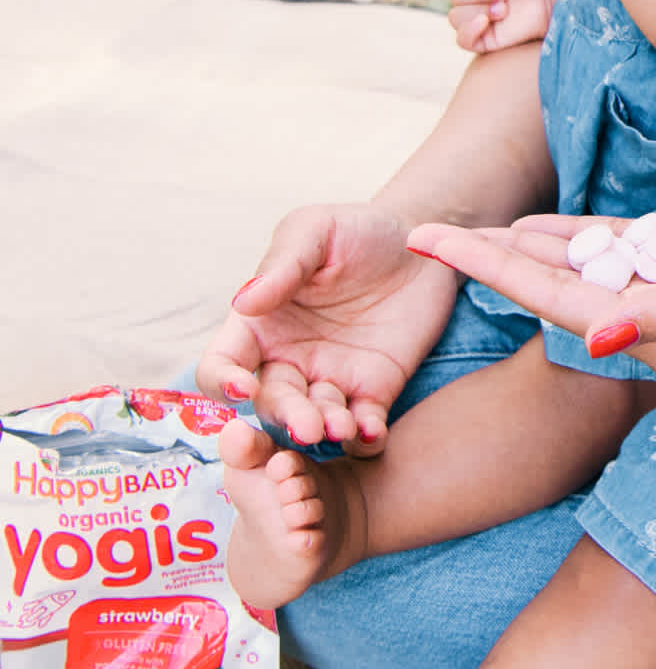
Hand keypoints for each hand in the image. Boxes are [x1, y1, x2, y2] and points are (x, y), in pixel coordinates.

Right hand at [196, 204, 461, 450]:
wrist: (421, 243)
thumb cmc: (357, 231)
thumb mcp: (316, 231)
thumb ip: (283, 264)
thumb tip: (242, 302)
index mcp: (260, 326)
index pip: (222, 365)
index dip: (223, 382)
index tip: (244, 386)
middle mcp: (288, 360)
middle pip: (271, 404)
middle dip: (287, 417)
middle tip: (309, 424)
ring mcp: (331, 379)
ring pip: (315, 421)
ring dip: (324, 430)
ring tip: (341, 428)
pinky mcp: (374, 390)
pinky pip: (363, 425)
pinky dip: (364, 437)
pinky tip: (371, 434)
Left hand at [407, 207, 655, 380]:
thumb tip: (594, 335)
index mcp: (652, 332)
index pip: (551, 299)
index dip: (489, 271)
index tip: (433, 245)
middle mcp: (646, 316)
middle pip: (547, 283)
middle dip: (483, 260)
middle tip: (421, 233)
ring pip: (573, 266)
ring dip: (517, 249)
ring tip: (459, 231)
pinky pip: (613, 248)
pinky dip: (570, 235)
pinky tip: (532, 225)